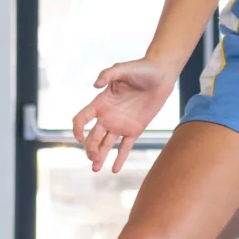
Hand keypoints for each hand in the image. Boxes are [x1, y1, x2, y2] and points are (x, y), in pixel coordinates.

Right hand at [73, 57, 174, 173]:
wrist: (160, 75)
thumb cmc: (141, 69)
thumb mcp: (123, 69)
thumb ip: (108, 74)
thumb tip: (95, 85)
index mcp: (101, 103)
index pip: (82, 118)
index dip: (77, 129)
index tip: (79, 138)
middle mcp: (108, 116)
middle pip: (93, 136)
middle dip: (90, 149)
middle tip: (93, 159)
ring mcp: (120, 124)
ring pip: (106, 144)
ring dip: (100, 156)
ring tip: (96, 169)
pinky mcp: (135, 129)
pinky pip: (125, 147)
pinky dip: (119, 159)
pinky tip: (114, 169)